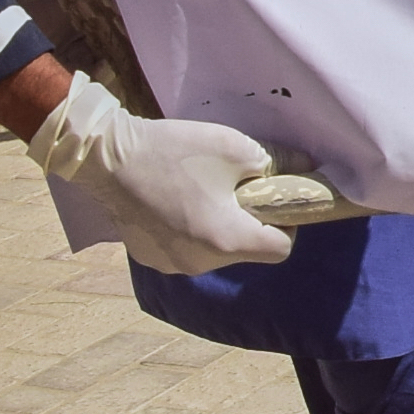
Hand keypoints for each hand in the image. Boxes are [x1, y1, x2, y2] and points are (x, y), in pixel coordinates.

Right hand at [25, 74, 294, 276]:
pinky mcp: (150, 257)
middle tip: (233, 186)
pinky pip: (185, 248)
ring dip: (218, 227)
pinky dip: (189, 230)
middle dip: (249, 221)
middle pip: (246, 250)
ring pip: (215, 251)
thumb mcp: (237, 148)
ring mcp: (172, 264)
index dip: (286, 223)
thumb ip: (278, 163)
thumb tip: (307, 168)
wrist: (107, 157)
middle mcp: (201, 264)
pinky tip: (173, 200)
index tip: (272, 198)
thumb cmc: (175, 152)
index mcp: (227, 241)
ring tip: (199, 190)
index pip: (281, 249)